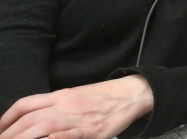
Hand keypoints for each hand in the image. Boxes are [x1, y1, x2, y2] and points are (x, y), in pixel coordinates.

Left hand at [0, 76, 152, 138]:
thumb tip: (31, 121)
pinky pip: (70, 134)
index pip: (25, 105)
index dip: (5, 119)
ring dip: (23, 138)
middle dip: (9, 135)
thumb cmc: (103, 98)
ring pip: (44, 126)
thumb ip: (55, 106)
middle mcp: (65, 105)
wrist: (132, 93)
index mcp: (61, 96)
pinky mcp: (92, 130)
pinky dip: (56, 138)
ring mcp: (78, 118)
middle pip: (29, 119)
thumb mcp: (75, 96)